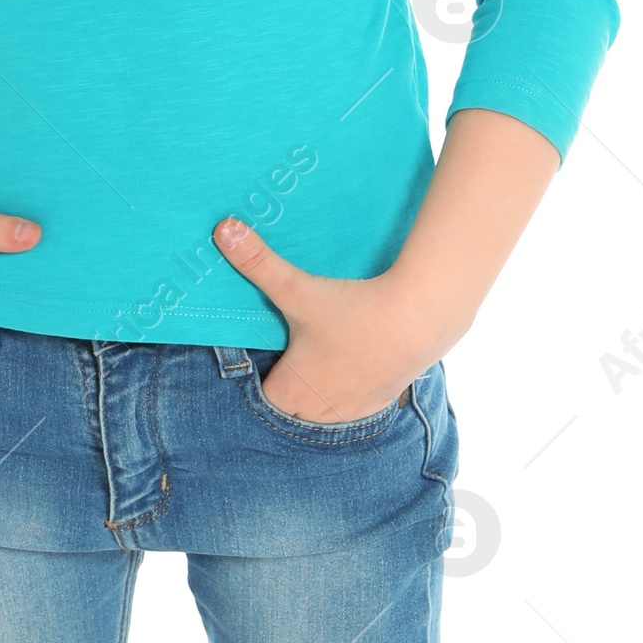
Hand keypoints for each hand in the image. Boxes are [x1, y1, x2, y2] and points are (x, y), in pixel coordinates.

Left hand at [211, 215, 425, 422]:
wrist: (418, 319)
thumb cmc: (354, 311)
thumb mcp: (297, 288)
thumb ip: (258, 262)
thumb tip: (224, 230)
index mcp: (291, 392)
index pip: (263, 398)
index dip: (265, 375)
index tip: (274, 350)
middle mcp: (318, 411)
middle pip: (292, 406)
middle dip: (293, 382)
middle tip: (299, 347)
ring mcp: (352, 411)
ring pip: (325, 409)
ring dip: (323, 388)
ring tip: (327, 354)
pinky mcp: (381, 402)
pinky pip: (357, 404)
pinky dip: (354, 387)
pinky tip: (357, 359)